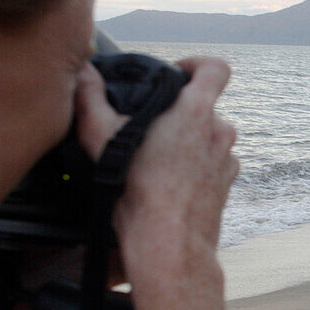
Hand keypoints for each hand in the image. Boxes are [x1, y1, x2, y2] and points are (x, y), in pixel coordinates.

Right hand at [74, 57, 238, 276]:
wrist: (169, 244)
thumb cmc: (138, 192)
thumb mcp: (102, 138)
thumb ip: (90, 98)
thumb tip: (83, 71)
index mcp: (196, 112)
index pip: (216, 68)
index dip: (197, 65)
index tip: (176, 75)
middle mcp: (220, 132)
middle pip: (207, 107)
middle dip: (181, 112)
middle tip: (152, 126)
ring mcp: (226, 161)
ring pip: (210, 138)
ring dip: (189, 142)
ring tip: (158, 158)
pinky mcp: (226, 186)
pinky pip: (213, 166)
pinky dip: (196, 168)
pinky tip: (171, 182)